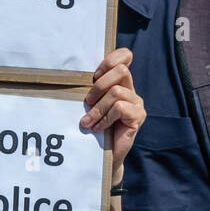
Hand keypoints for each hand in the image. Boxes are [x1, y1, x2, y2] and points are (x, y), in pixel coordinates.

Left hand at [79, 47, 145, 175]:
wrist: (103, 155)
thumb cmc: (93, 127)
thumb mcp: (90, 104)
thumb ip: (89, 89)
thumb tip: (71, 77)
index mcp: (119, 82)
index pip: (125, 56)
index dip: (110, 60)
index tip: (94, 75)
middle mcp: (131, 89)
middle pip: (121, 70)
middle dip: (99, 85)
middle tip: (87, 102)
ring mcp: (137, 103)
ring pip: (117, 92)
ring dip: (98, 108)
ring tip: (88, 122)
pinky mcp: (138, 117)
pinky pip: (120, 108)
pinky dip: (105, 118)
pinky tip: (98, 128)